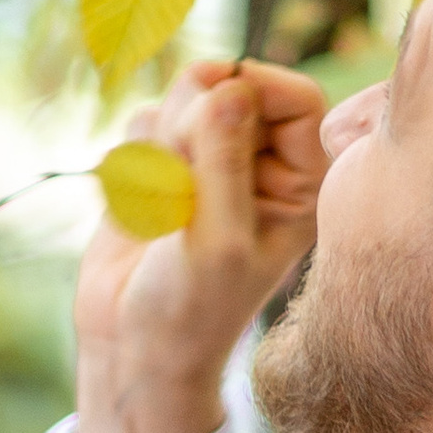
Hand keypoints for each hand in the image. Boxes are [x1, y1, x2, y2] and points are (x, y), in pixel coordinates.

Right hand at [75, 59, 326, 432]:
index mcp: (300, 183)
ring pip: (183, 100)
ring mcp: (208, 162)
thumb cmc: (190, 308)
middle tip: (177, 174)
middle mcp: (260, 166)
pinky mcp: (160, 167)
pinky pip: (144, 123)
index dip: (254, 88)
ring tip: (157, 200)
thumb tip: (228, 84)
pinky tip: (134, 203)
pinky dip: (132, 157)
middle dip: (194, 119)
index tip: (212, 103)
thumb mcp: (217, 240)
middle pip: (233, 88)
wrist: (134, 348)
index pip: (296, 99)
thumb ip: (224, 161)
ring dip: (159, 142)